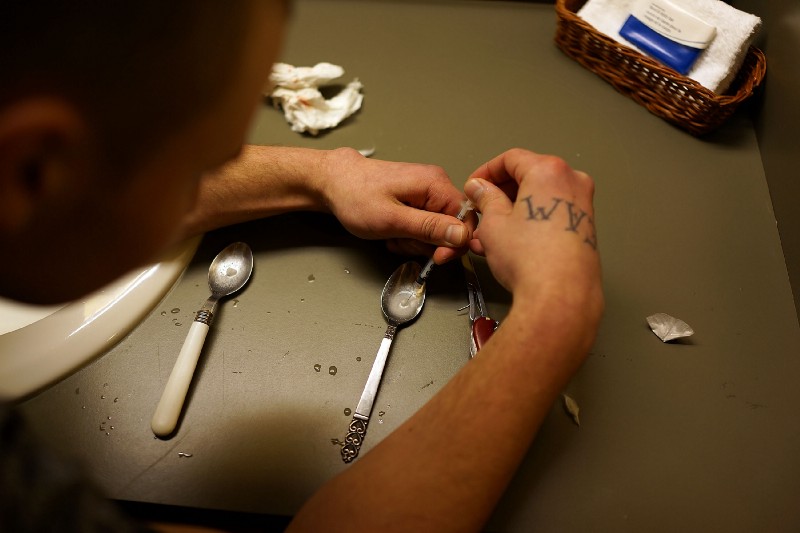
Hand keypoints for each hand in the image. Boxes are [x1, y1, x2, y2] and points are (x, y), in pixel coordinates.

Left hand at [319, 148, 474, 262]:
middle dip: (427, 243)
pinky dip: (408, 235)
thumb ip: (429, 228)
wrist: (333, 182)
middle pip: (451, 228)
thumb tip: (462, 235)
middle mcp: (436, 184)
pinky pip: (423, 225)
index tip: (435, 258)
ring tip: (392, 234)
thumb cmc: (355, 196)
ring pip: (436, 230)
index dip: (455, 244)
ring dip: (414, 241)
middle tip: (401, 241)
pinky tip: (392, 232)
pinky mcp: (417, 199)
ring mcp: (426, 191)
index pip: (467, 220)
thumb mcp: (392, 219)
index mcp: (435, 184)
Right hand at [464, 148, 602, 340]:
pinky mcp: (585, 228)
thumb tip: (480, 189)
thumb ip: (485, 198)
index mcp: (549, 171)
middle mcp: (572, 182)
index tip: (474, 186)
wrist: (559, 295)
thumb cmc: (531, 259)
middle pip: (529, 175)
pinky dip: (530, 221)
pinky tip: (510, 241)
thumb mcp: (493, 222)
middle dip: (500, 193)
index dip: (486, 171)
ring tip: (489, 232)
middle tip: (480, 208)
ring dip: (513, 210)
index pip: (512, 159)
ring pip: (540, 198)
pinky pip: (552, 214)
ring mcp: (583, 206)